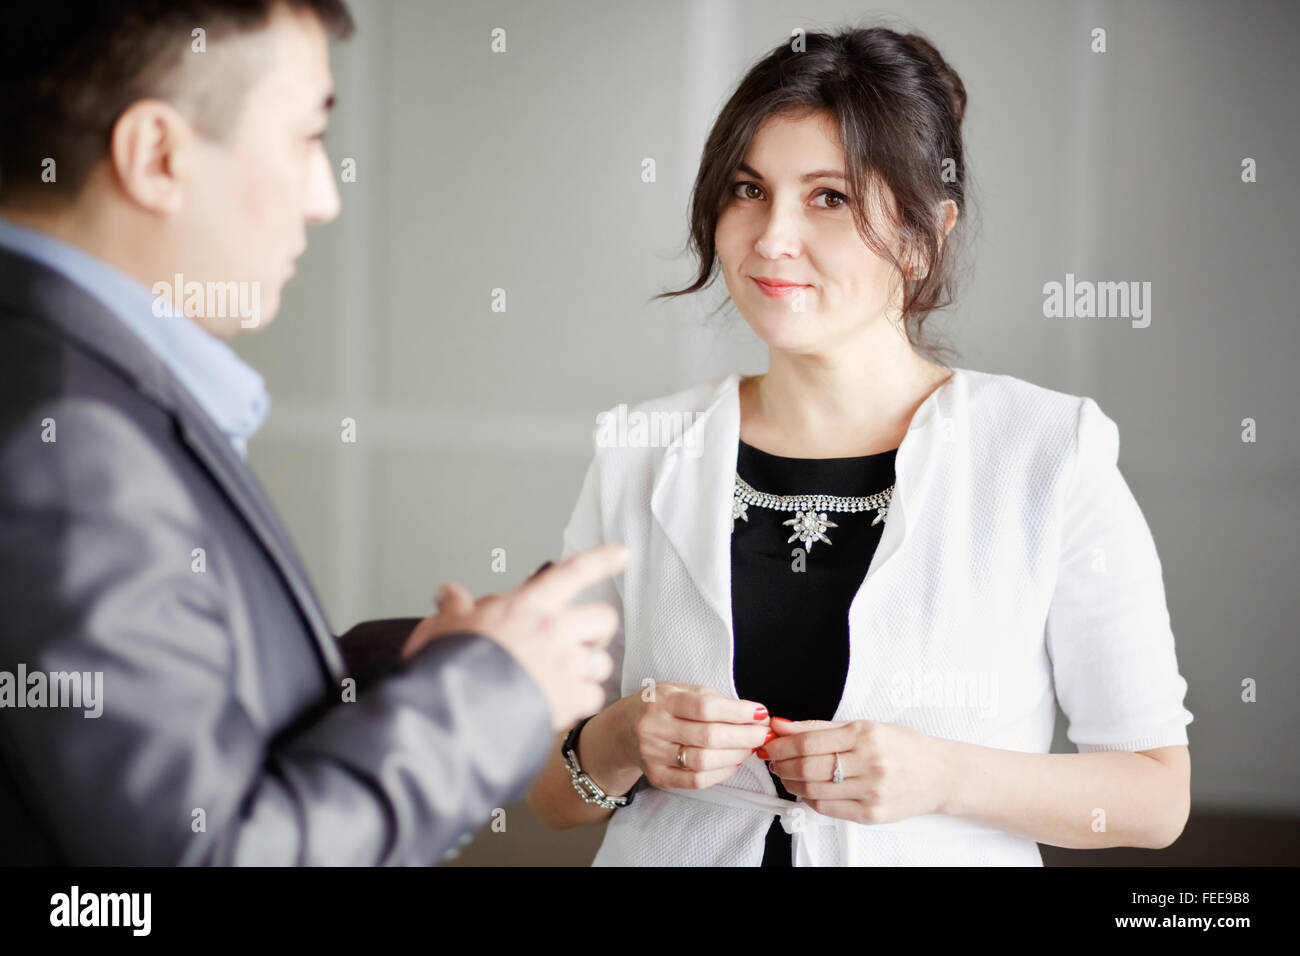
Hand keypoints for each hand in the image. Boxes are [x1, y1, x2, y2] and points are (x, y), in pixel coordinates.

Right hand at [400, 543, 629, 731]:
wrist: (456, 713)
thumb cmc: (450, 667)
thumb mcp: (443, 626)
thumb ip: (455, 607)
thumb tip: (450, 594)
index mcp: (528, 606)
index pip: (574, 572)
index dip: (602, 560)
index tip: (621, 554)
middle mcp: (554, 630)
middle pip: (604, 618)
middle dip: (596, 630)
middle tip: (578, 640)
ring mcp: (566, 665)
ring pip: (602, 661)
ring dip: (587, 670)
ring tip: (561, 678)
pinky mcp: (571, 699)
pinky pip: (593, 697)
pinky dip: (580, 703)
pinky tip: (559, 705)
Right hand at [626, 683, 770, 789]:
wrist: (623, 730)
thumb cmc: (660, 706)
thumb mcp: (679, 690)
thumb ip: (710, 699)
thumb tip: (751, 714)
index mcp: (661, 700)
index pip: (705, 707)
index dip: (738, 712)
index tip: (760, 713)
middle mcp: (653, 727)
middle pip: (708, 736)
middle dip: (744, 736)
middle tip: (764, 734)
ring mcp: (653, 755)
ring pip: (703, 761)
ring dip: (736, 755)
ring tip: (750, 747)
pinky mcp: (657, 776)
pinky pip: (695, 780)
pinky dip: (721, 773)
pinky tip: (733, 763)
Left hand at [764, 718, 951, 824]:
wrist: (940, 774)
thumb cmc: (904, 746)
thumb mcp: (864, 726)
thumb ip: (820, 727)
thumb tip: (782, 725)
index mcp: (866, 734)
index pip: (809, 742)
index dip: (782, 745)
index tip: (770, 744)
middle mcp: (870, 762)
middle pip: (808, 767)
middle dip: (782, 764)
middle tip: (774, 761)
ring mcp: (871, 791)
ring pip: (814, 790)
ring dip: (793, 783)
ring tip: (789, 775)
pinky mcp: (871, 814)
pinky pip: (828, 808)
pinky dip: (810, 800)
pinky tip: (809, 790)